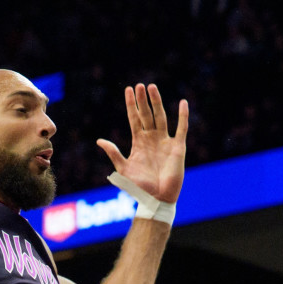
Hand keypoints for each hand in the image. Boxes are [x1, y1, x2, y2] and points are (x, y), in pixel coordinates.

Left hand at [97, 84, 187, 203]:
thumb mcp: (123, 168)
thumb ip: (113, 153)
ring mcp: (165, 142)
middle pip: (146, 115)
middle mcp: (152, 139)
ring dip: (156, 102)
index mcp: (139, 142)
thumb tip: (99, 141)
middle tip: (139, 85)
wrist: (156, 198)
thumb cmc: (139, 187)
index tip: (128, 90)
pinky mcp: (177, 147)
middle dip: (142, 100)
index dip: (131, 105)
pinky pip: (181, 128)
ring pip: (161, 117)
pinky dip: (183, 116)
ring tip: (152, 87)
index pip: (134, 119)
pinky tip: (183, 103)